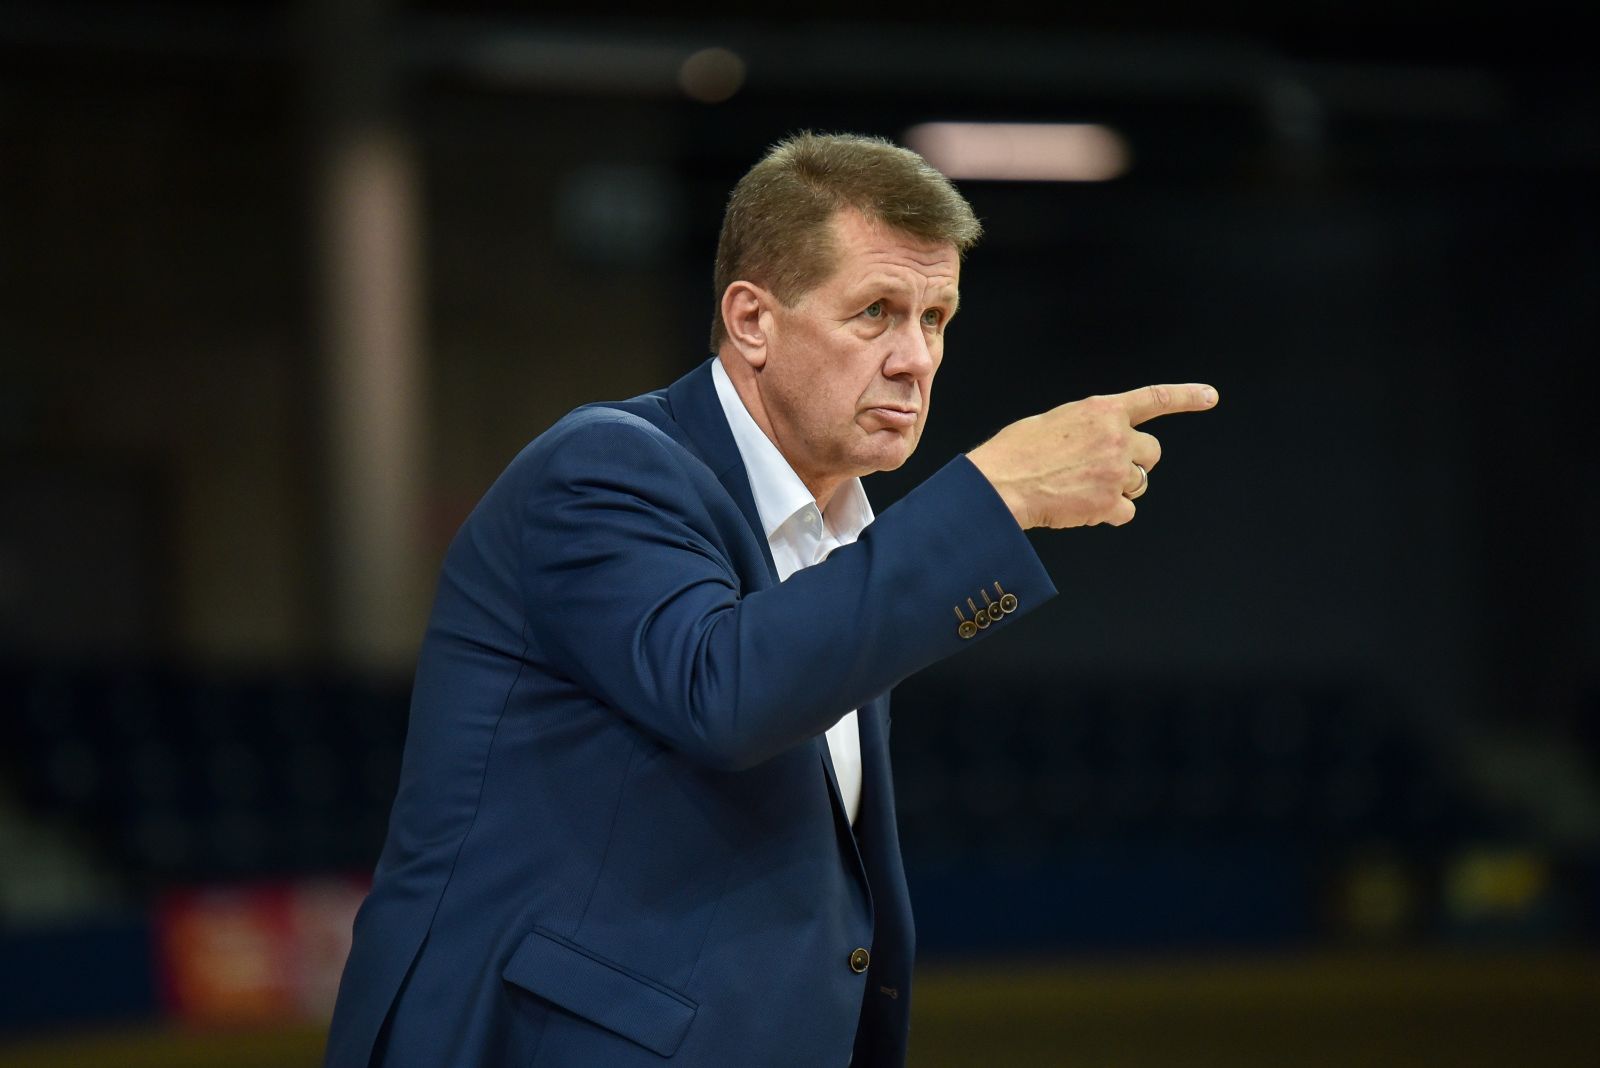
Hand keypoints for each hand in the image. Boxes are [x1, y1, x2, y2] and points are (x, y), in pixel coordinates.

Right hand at [966, 383, 1218, 528]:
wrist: (1000, 485)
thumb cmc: (1016, 452)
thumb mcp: (1054, 421)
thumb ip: (1087, 427)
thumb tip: (1098, 442)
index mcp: (1102, 411)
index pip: (1155, 400)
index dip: (1186, 397)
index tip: (1211, 397)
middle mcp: (1116, 437)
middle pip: (1151, 453)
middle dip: (1134, 462)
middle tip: (1104, 470)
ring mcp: (1115, 471)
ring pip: (1139, 483)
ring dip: (1118, 489)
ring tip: (1082, 489)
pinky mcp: (1110, 503)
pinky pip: (1126, 511)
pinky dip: (1107, 514)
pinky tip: (1080, 508)